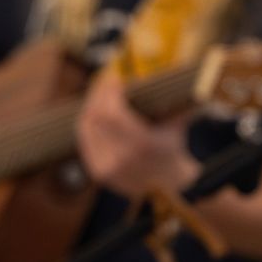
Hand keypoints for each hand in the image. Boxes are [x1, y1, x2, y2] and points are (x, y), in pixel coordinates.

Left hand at [75, 72, 197, 200]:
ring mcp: (108, 168)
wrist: (170, 187)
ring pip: (87, 127)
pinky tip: (94, 112)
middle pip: (96, 117)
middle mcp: (122, 159)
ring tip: (100, 95)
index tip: (116, 79)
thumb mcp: (176, 123)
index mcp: (143, 145)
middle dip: (99, 95)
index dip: (109, 92)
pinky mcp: (99, 173)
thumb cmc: (173, 149)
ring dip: (91, 106)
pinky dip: (88, 123)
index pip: (112, 113)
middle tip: (106, 82)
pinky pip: (85, 141)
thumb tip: (169, 74)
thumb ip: (172, 100)